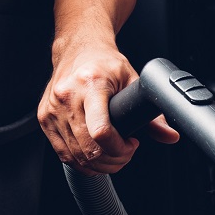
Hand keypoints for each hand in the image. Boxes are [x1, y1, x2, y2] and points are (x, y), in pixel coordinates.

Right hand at [38, 41, 178, 173]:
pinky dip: (81, 162)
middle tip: (126, 152)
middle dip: (113, 160)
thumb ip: (153, 114)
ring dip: (99, 164)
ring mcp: (52, 109)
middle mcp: (67, 97)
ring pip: (76, 156)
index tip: (132, 144)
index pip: (101, 131)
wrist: (78, 49)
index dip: (120, 148)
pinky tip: (95, 154)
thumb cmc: (105, 64)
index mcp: (90, 85)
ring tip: (113, 153)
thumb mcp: (134, 82)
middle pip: (89, 149)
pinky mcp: (44, 118)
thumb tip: (170, 136)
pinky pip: (63, 154)